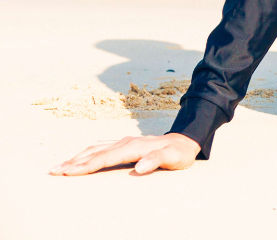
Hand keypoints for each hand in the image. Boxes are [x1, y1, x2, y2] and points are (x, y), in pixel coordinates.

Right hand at [50, 133, 199, 176]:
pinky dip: (85, 153)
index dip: (86, 166)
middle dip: (73, 162)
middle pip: (94, 153)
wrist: (185, 141)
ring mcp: (124, 141)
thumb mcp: (173, 158)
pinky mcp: (123, 143)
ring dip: (76, 157)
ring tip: (59, 167)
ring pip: (94, 148)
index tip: (68, 172)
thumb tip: (140, 167)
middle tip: (53, 171)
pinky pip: (100, 147)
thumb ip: (157, 160)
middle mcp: (125, 142)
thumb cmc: (179, 153)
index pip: (105, 158)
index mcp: (134, 147)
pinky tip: (78, 158)